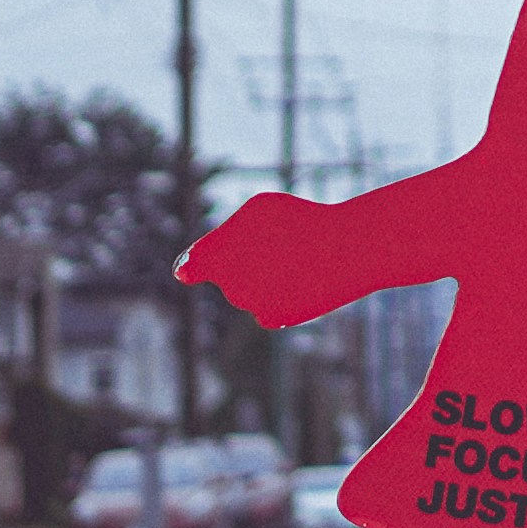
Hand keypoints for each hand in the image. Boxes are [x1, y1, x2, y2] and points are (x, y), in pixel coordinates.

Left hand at [180, 191, 331, 319]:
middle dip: (245, 261)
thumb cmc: (301, 221)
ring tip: (298, 257)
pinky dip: (279, 297)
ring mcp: (253, 307)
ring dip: (266, 277)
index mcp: (219, 257)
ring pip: (251, 291)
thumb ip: (236, 229)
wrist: (343, 252)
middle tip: (279, 243)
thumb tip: (231, 253)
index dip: (189, 267)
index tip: (183, 272)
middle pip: (230, 274)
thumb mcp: (263, 207)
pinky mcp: (279, 320)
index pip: (192, 266)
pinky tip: (297, 282)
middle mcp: (230, 287)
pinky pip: (268, 310)